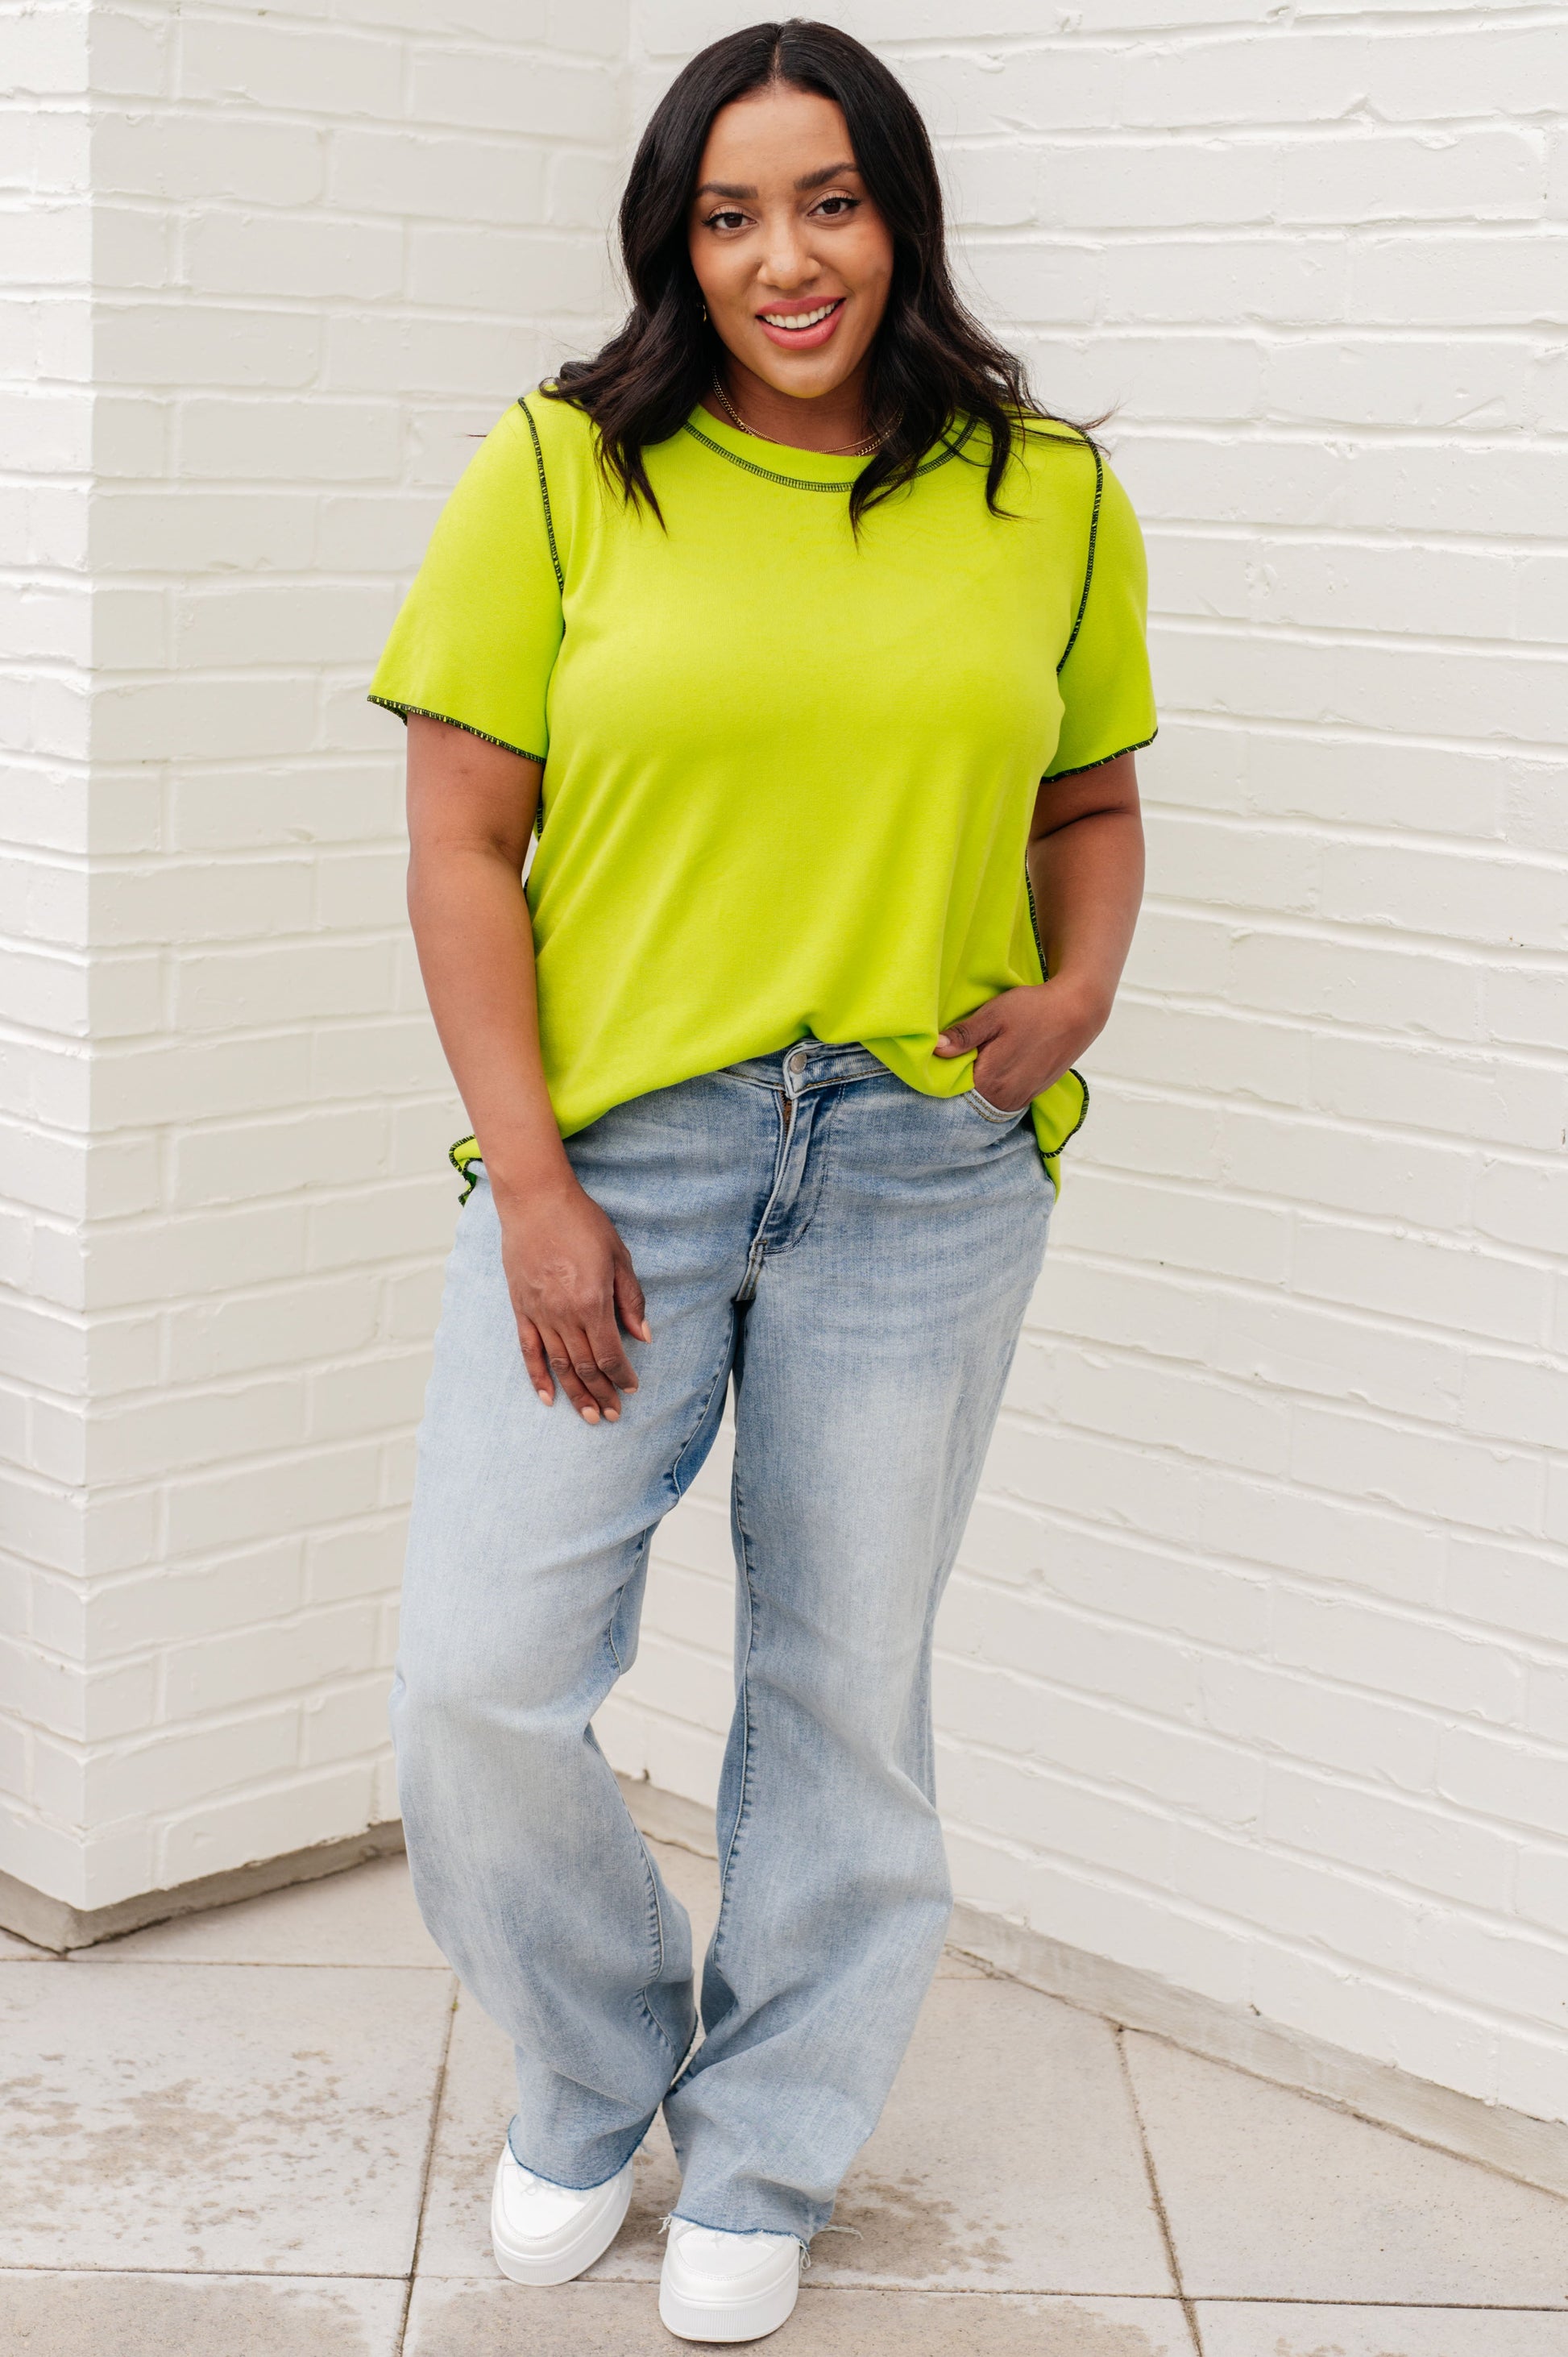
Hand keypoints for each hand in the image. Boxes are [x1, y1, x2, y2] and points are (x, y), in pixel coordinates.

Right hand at [492, 1175, 649, 1423]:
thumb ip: (631, 1299)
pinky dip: (538, 1376)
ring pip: (558, 1364)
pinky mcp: (521, 1308)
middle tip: (612, 1416)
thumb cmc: (582, 1223)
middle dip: (602, 1394)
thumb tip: (644, 1335)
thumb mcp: (619, 1256)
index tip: (632, 1389)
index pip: (610, 1354)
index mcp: (593, 1302)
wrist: (536, 1201)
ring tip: (588, 1416)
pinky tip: (548, 1397)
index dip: (622, 1376)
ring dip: (575, 1393)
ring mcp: (540, 1313)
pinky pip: (529, 1350)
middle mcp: (565, 1314)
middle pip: (585, 1366)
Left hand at [933, 978, 1106, 1112]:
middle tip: (957, 1060)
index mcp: (990, 1081)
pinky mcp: (1032, 1095)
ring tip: (978, 1063)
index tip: (939, 1062)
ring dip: (979, 1087)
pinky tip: (996, 1068)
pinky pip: (1004, 1099)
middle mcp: (1005, 1098)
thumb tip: (936, 1049)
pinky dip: (996, 1088)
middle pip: (969, 1099)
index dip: (943, 1076)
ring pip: (987, 1101)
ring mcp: (1021, 1099)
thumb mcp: (993, 1015)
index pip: (952, 1091)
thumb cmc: (1034, 1010)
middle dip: (959, 1084)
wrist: (1077, 1012)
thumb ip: (964, 1036)